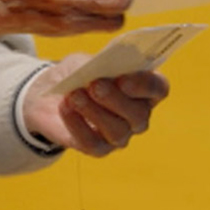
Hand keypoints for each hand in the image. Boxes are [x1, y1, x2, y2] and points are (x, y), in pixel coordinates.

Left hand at [20, 55, 170, 157]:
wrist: (51, 94)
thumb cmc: (79, 74)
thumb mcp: (87, 61)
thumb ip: (97, 64)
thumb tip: (102, 69)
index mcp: (144, 87)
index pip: (158, 88)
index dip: (144, 85)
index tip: (123, 78)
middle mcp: (138, 114)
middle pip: (139, 114)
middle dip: (115, 99)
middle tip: (95, 85)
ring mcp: (121, 134)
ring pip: (117, 131)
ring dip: (94, 111)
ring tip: (74, 95)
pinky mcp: (99, 148)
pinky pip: (92, 143)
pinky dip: (77, 124)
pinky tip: (65, 108)